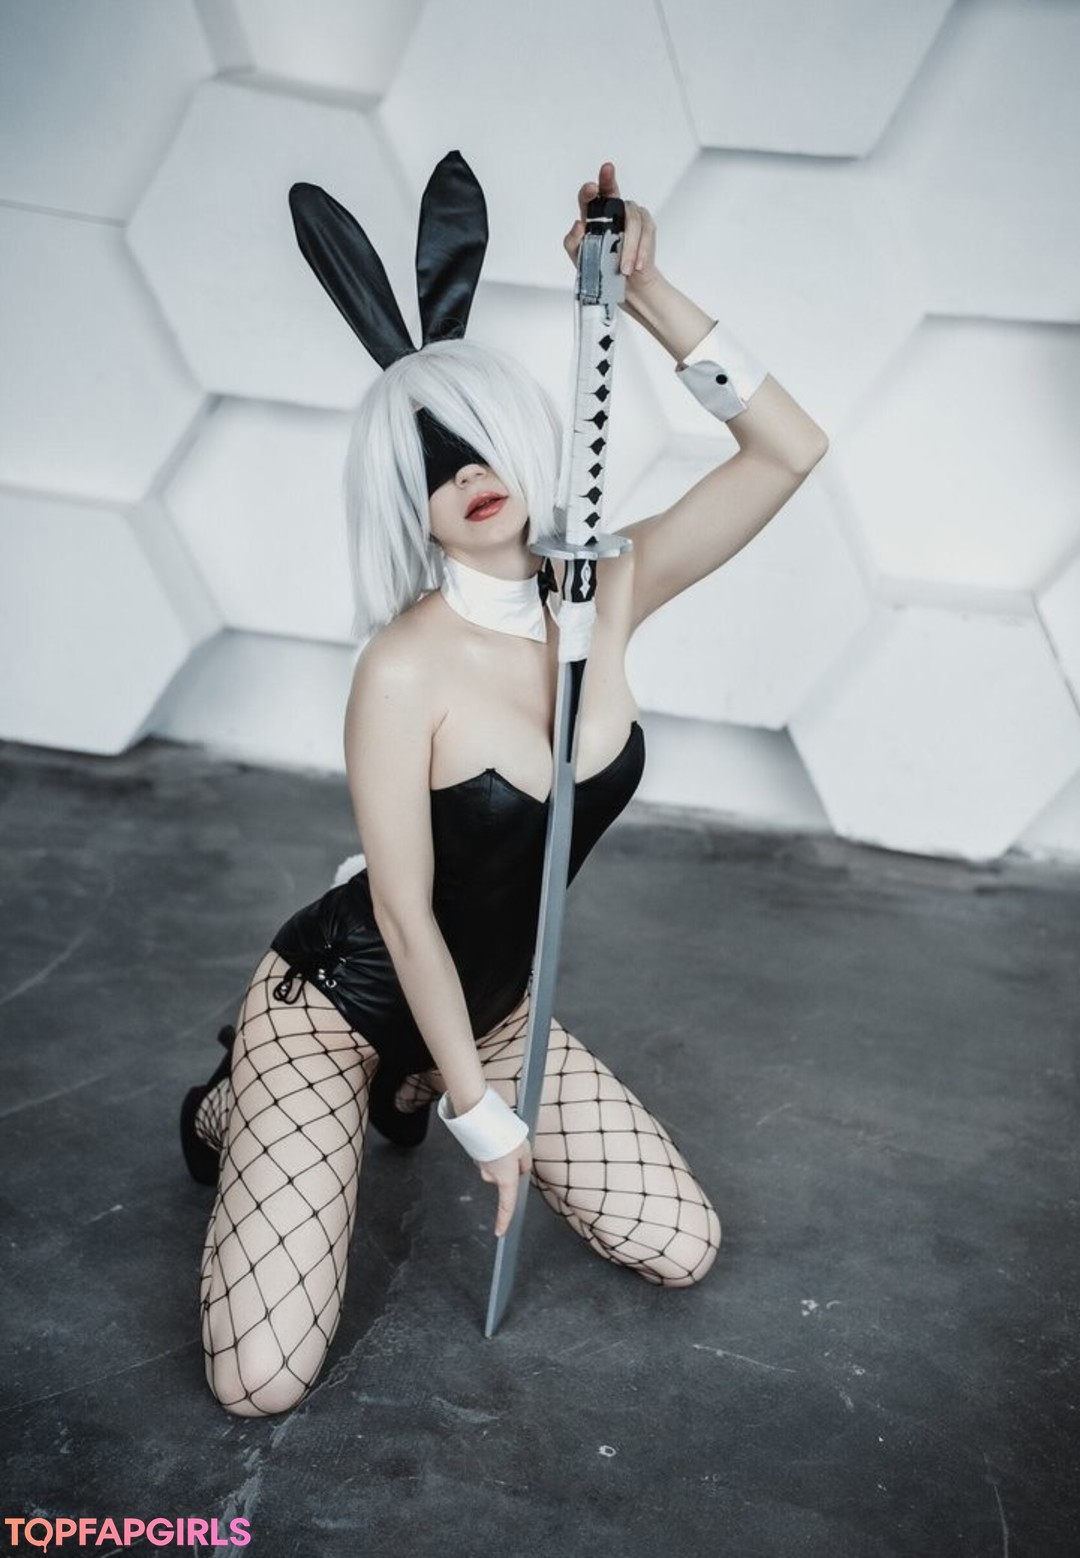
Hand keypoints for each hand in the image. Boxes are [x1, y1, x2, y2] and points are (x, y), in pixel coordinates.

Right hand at [477, 1136, 532, 1237]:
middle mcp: (491, 1176)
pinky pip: (489, 1155)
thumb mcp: (524, 1149)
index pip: (507, 1205)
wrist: (480, 1119)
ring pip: (497, 1165)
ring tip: (505, 1139)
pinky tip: (495, 1137)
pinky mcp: (476, 1154)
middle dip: (511, 1167)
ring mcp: (481, 1165)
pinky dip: (494, 1149)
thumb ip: (525, 1164)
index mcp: (505, 1179)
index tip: (500, 1232)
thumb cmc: (503, 1135)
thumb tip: (521, 1169)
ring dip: (502, 1155)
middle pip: (504, 1178)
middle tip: (517, 1149)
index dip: (504, 1220)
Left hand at [563, 160, 659, 291]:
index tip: (591, 187)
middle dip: (609, 180)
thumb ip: (573, 242)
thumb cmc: (601, 268)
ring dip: (628, 246)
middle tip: (607, 170)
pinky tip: (636, 265)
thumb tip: (578, 224)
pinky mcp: (647, 226)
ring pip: (631, 219)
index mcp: (594, 215)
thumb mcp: (580, 258)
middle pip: (612, 191)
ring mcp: (632, 216)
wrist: (626, 285)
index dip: (590, 189)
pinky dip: (640, 250)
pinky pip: (645, 232)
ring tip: (624, 268)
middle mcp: (613, 210)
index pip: (591, 196)